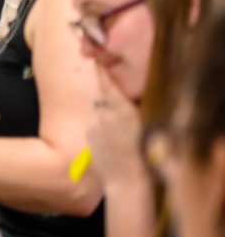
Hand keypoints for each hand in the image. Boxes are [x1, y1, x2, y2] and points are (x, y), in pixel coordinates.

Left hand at [86, 66, 144, 184]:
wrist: (128, 180)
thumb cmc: (145, 154)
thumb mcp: (147, 125)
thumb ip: (136, 109)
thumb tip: (131, 98)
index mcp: (120, 108)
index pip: (107, 83)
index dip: (102, 69)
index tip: (96, 56)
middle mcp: (103, 113)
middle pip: (105, 100)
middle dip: (112, 104)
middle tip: (126, 117)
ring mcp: (94, 125)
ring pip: (100, 114)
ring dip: (108, 119)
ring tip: (122, 136)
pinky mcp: (88, 136)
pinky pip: (96, 127)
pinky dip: (102, 131)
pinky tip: (114, 144)